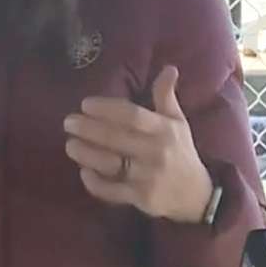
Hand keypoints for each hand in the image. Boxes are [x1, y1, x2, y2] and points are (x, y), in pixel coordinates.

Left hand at [64, 65, 213, 223]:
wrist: (197, 196)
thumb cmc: (181, 153)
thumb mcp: (178, 123)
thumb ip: (166, 96)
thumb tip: (168, 68)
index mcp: (164, 130)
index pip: (132, 116)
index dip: (107, 108)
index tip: (85, 104)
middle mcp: (156, 152)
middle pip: (116, 138)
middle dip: (88, 129)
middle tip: (68, 122)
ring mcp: (147, 177)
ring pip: (110, 164)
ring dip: (86, 154)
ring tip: (69, 144)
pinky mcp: (140, 198)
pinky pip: (112, 191)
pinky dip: (95, 183)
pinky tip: (83, 172)